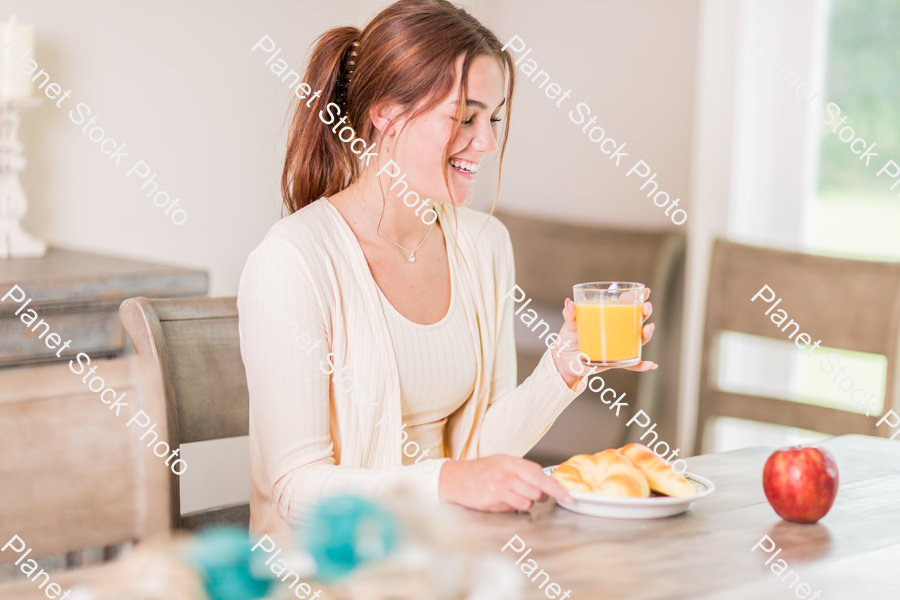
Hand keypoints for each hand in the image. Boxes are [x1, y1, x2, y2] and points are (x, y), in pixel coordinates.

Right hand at [438, 455, 573, 511]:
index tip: (569, 497)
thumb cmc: (481, 471)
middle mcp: (506, 474)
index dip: (557, 489)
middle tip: (526, 492)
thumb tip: (546, 480)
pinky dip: (513, 507)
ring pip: (528, 502)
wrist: (455, 479)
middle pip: (538, 491)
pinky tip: (502, 500)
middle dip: (538, 495)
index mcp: (511, 462)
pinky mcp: (492, 501)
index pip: (541, 476)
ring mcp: (499, 488)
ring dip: (524, 501)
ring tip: (510, 495)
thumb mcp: (503, 462)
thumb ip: (524, 470)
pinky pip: (514, 508)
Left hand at [551, 287, 657, 387]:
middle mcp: (618, 332)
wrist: (564, 360)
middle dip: (645, 313)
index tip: (645, 292)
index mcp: (609, 319)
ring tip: (647, 329)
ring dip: (646, 334)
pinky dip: (641, 365)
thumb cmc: (569, 338)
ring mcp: (618, 346)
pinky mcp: (615, 361)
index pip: (627, 306)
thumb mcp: (570, 324)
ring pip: (638, 340)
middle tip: (646, 308)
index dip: (638, 298)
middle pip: (637, 321)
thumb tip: (569, 303)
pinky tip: (651, 364)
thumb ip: (570, 314)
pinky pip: (631, 364)